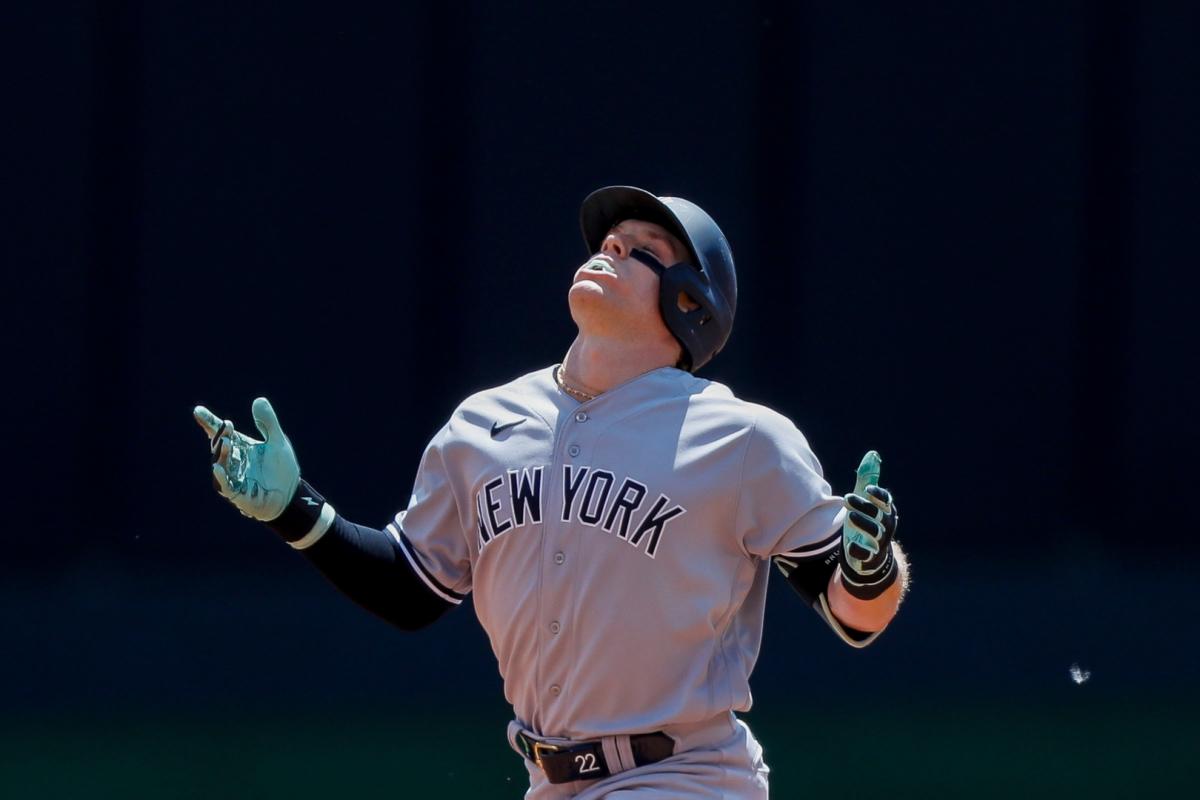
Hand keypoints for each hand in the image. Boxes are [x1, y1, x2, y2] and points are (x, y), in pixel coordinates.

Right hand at [193, 397, 299, 521]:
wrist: (291, 495)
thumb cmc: (281, 469)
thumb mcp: (278, 442)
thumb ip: (268, 422)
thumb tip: (259, 400)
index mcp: (241, 447)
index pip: (222, 433)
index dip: (210, 423)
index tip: (198, 411)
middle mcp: (234, 462)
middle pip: (221, 448)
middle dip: (220, 437)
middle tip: (225, 426)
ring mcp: (234, 478)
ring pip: (222, 466)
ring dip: (221, 454)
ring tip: (225, 441)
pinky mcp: (239, 494)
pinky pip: (226, 486)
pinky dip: (221, 477)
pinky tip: (217, 467)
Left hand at [840, 451, 898, 597]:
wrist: (870, 556)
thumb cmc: (867, 521)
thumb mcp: (867, 501)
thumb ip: (868, 479)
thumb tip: (873, 455)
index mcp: (885, 511)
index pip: (886, 501)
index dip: (879, 495)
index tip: (868, 489)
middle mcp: (885, 526)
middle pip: (879, 515)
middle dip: (865, 505)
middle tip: (847, 497)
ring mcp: (878, 543)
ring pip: (874, 533)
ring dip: (863, 523)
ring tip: (850, 516)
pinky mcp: (869, 558)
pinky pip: (866, 555)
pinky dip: (860, 551)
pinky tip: (851, 545)